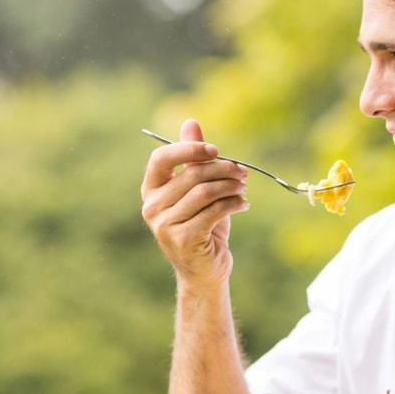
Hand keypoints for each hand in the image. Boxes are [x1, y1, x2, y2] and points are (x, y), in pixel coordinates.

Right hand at [140, 119, 249, 285]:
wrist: (205, 271)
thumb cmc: (202, 226)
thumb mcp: (198, 190)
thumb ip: (192, 159)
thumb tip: (190, 122)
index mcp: (151, 191)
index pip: (161, 159)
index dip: (189, 149)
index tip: (215, 150)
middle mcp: (152, 207)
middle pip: (191, 175)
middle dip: (222, 169)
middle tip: (243, 173)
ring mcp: (165, 225)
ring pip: (205, 192)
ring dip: (231, 186)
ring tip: (244, 188)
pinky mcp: (184, 239)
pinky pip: (214, 211)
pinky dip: (234, 204)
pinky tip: (244, 204)